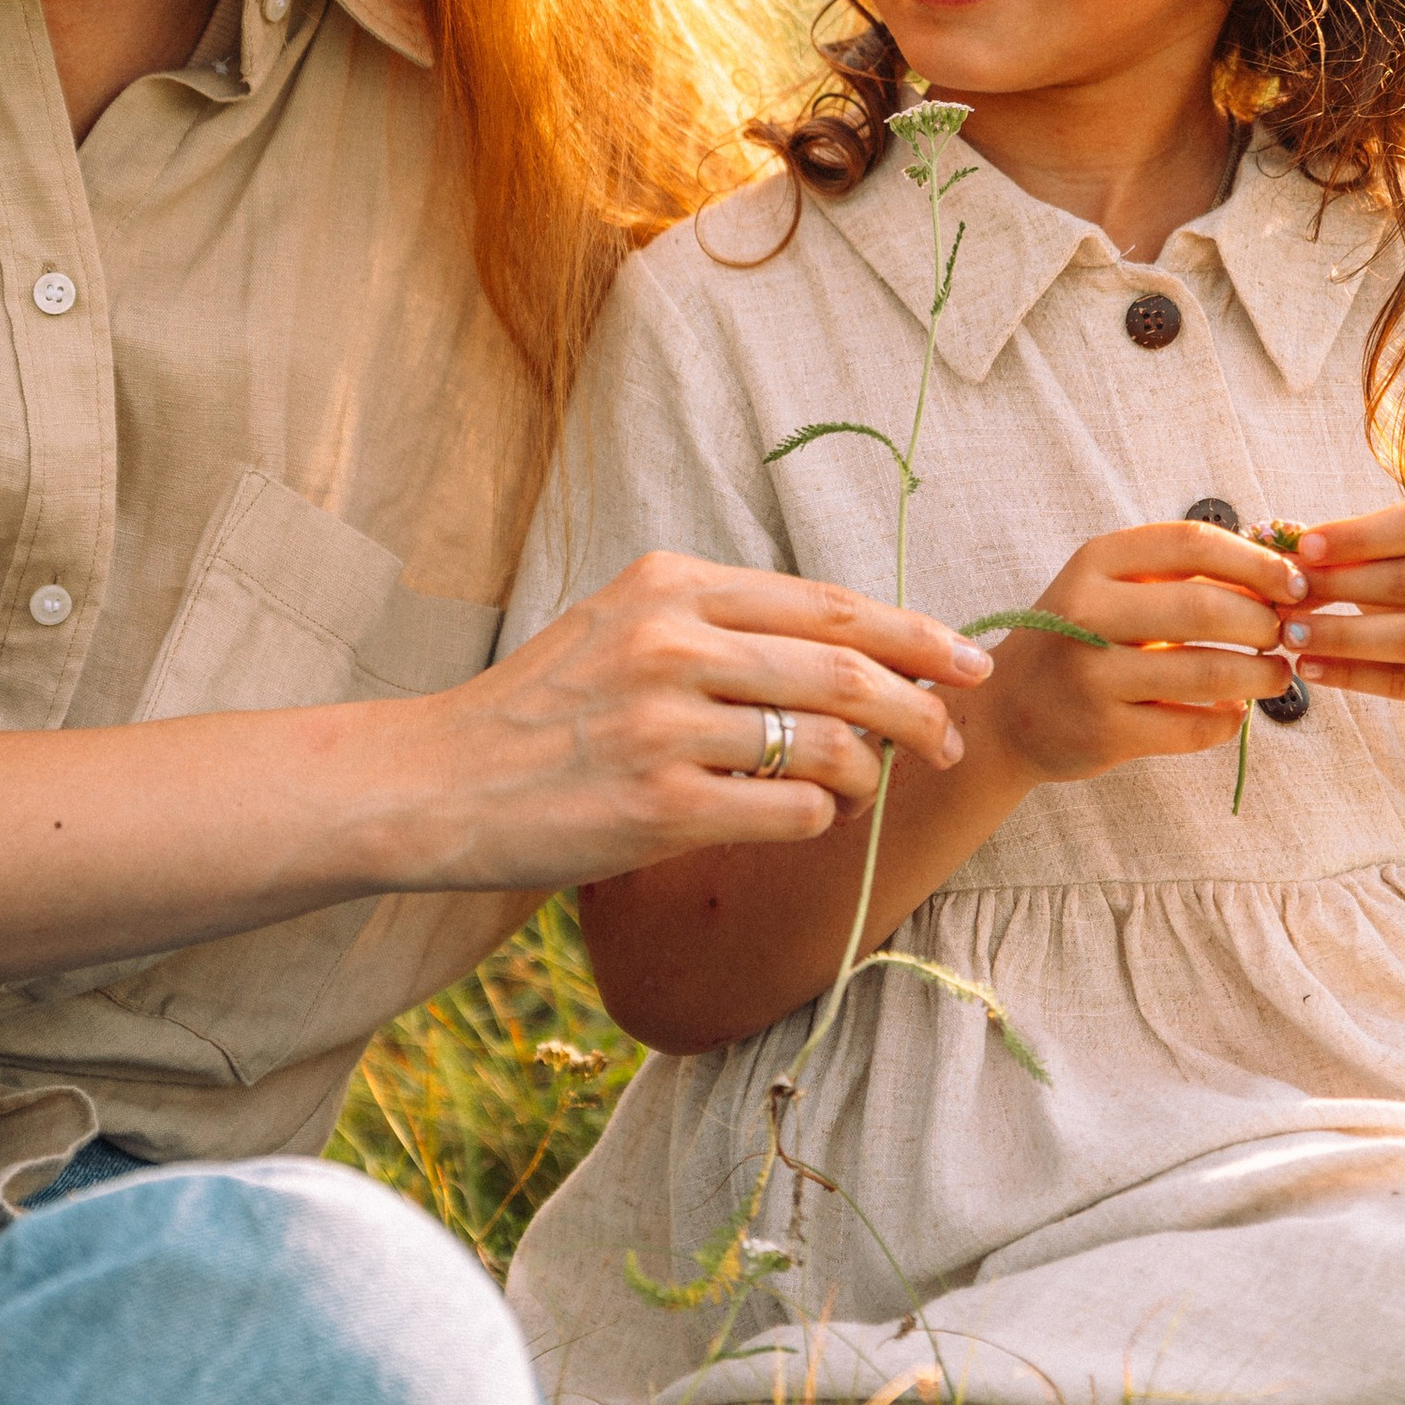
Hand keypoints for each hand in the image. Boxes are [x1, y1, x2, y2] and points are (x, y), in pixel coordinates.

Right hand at [430, 554, 985, 887]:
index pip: (825, 602)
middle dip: (921, 704)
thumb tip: (851, 649)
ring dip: (872, 772)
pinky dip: (820, 818)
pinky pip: (791, 812)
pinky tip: (805, 819)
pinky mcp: (658, 807)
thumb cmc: (543, 709)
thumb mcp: (621, 625)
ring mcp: (664, 726)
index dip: (912, 632)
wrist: (437, 781)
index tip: (967, 658)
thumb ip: (719, 623)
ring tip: (868, 787)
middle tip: (950, 735)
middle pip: (846, 667)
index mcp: (669, 584)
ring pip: (828, 742)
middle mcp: (670, 642)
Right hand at [985, 519, 1306, 782]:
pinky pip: (1194, 728)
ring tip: (1277, 674)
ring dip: (1261, 675)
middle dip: (1264, 623)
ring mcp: (1092, 676)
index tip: (1295, 582)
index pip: (1192, 543)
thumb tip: (1281, 575)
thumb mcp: (1109, 588)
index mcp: (1095, 563)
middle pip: (1204, 608)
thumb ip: (1178, 577)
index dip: (1255, 561)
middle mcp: (1086, 613)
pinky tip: (1235, 710)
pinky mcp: (1105, 732)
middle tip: (1286, 634)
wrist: (1008, 715)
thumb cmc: (1078, 641)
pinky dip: (1229, 721)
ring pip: (1207, 673)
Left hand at [1285, 495, 1404, 722]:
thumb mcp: (1401, 546)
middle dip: (1340, 587)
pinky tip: (1312, 667)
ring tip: (1290, 634)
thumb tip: (1280, 548)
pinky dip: (1353, 676)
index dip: (1358, 536)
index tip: (1304, 547)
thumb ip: (1350, 545)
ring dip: (1342, 636)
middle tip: (1285, 594)